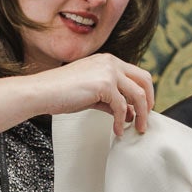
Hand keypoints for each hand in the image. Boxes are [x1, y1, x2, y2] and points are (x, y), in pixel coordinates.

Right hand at [29, 54, 154, 135]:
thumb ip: (111, 100)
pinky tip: (117, 130)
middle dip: (149, 101)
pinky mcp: (105, 84)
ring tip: (137, 128)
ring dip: (140, 115)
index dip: (145, 93)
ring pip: (138, 95)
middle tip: (145, 119)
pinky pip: (122, 107)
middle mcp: (110, 62)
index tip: (143, 109)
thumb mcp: (91, 95)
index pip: (137, 74)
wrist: (42, 92)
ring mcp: (109, 71)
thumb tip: (128, 112)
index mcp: (107, 61)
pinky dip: (121, 121)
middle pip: (145, 80)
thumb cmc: (60, 93)